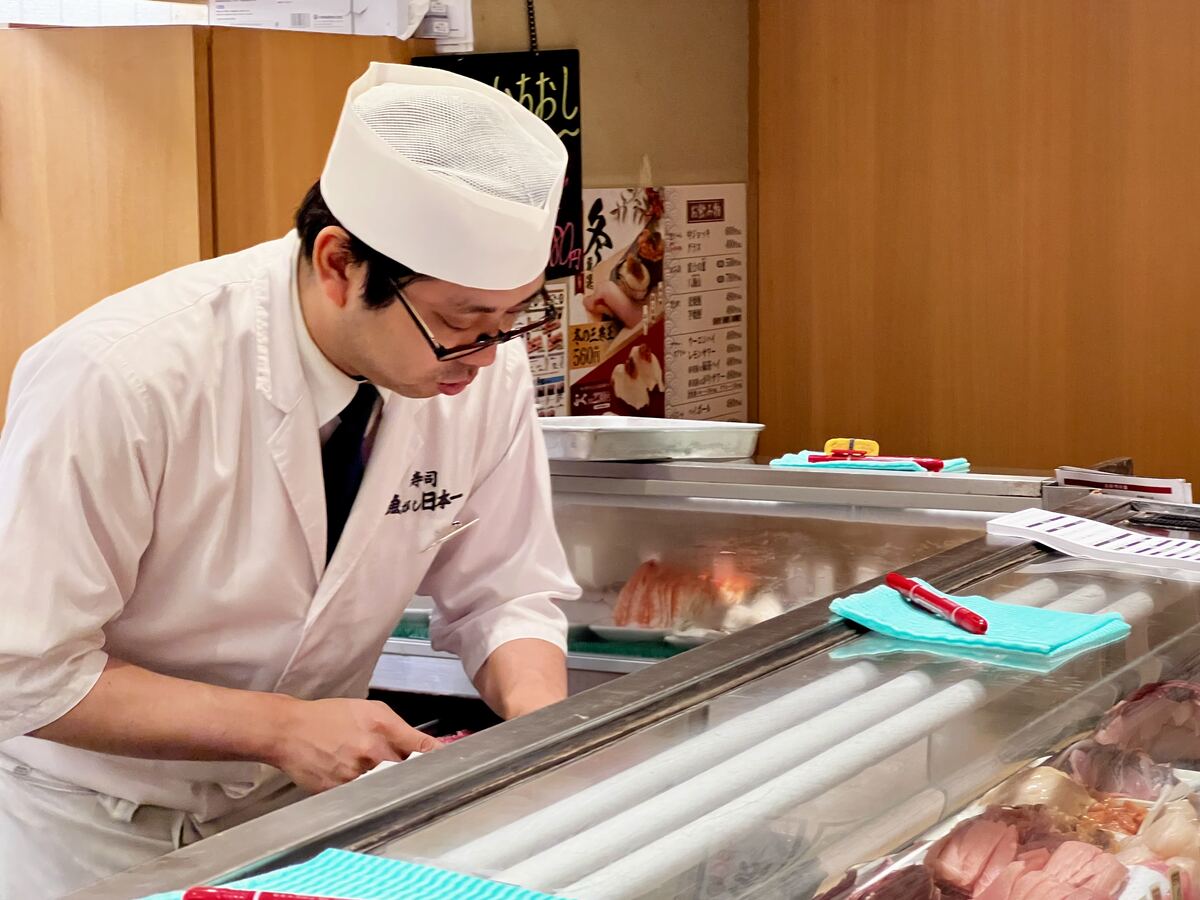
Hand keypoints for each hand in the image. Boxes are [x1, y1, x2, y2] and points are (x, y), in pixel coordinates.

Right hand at [268, 698, 438, 792]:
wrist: (289, 730)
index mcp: (382, 726)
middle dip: (411, 772)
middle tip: (411, 773)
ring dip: (387, 784)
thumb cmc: (329, 717)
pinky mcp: (340, 791)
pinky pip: (363, 797)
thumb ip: (396, 728)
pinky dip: (366, 794)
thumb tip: (422, 746)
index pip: (422, 747)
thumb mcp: (367, 710)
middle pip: (406, 771)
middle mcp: (372, 751)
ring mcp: (356, 774)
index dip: (439, 758)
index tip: (454, 765)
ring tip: (371, 776)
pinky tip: (355, 782)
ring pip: (386, 787)